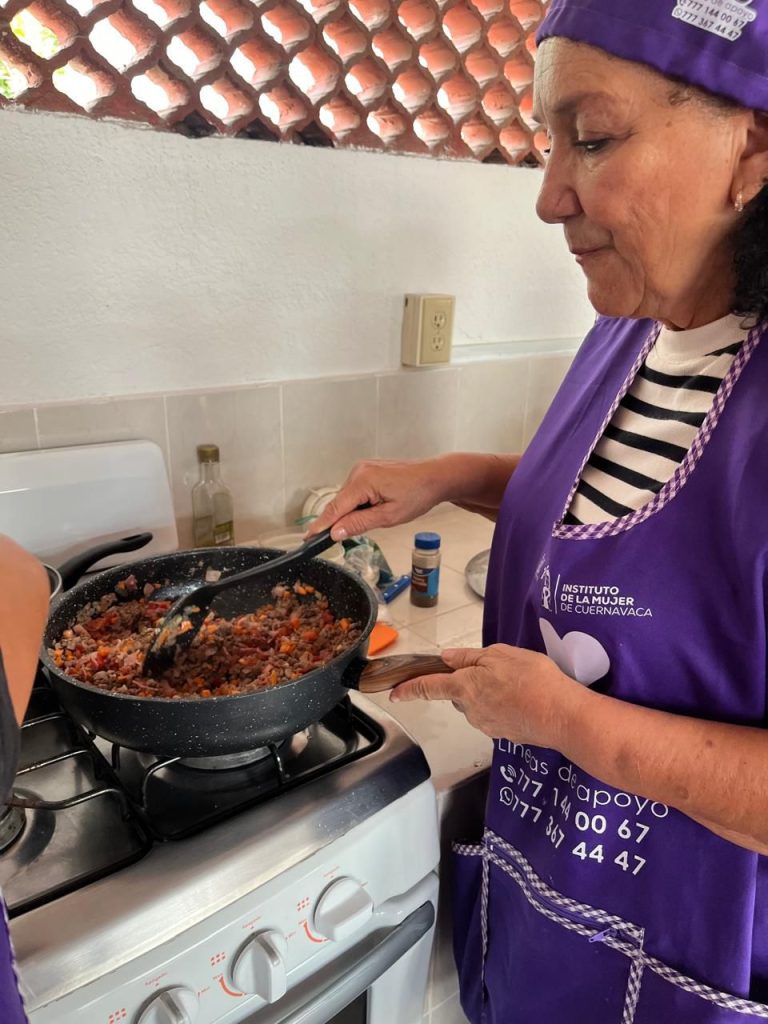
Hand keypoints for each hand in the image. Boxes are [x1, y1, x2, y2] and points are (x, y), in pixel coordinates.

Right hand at [306, 457, 453, 540]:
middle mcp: (358, 470)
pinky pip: (356, 491)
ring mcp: (362, 468)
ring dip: (356, 511)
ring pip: (348, 498)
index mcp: (362, 481)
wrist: (435, 477)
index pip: (335, 508)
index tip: (307, 537)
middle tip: (360, 531)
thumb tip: (335, 532)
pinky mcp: (367, 470)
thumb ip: (359, 524)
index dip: (321, 525)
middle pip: (340, 503)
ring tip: (381, 513)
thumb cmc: (417, 495)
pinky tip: (378, 506)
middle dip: (345, 519)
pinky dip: (361, 503)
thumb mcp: (389, 516)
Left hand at [391, 644, 585, 749]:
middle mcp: (469, 710)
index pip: (429, 687)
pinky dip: (500, 707)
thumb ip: (471, 657)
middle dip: (467, 683)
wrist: (561, 716)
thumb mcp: (501, 655)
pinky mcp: (502, 734)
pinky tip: (521, 699)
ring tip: (515, 684)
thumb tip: (447, 659)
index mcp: (464, 686)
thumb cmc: (532, 679)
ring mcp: (486, 725)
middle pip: (457, 694)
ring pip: (475, 705)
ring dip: (486, 694)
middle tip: (495, 671)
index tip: (395, 693)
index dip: (409, 689)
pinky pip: (492, 715)